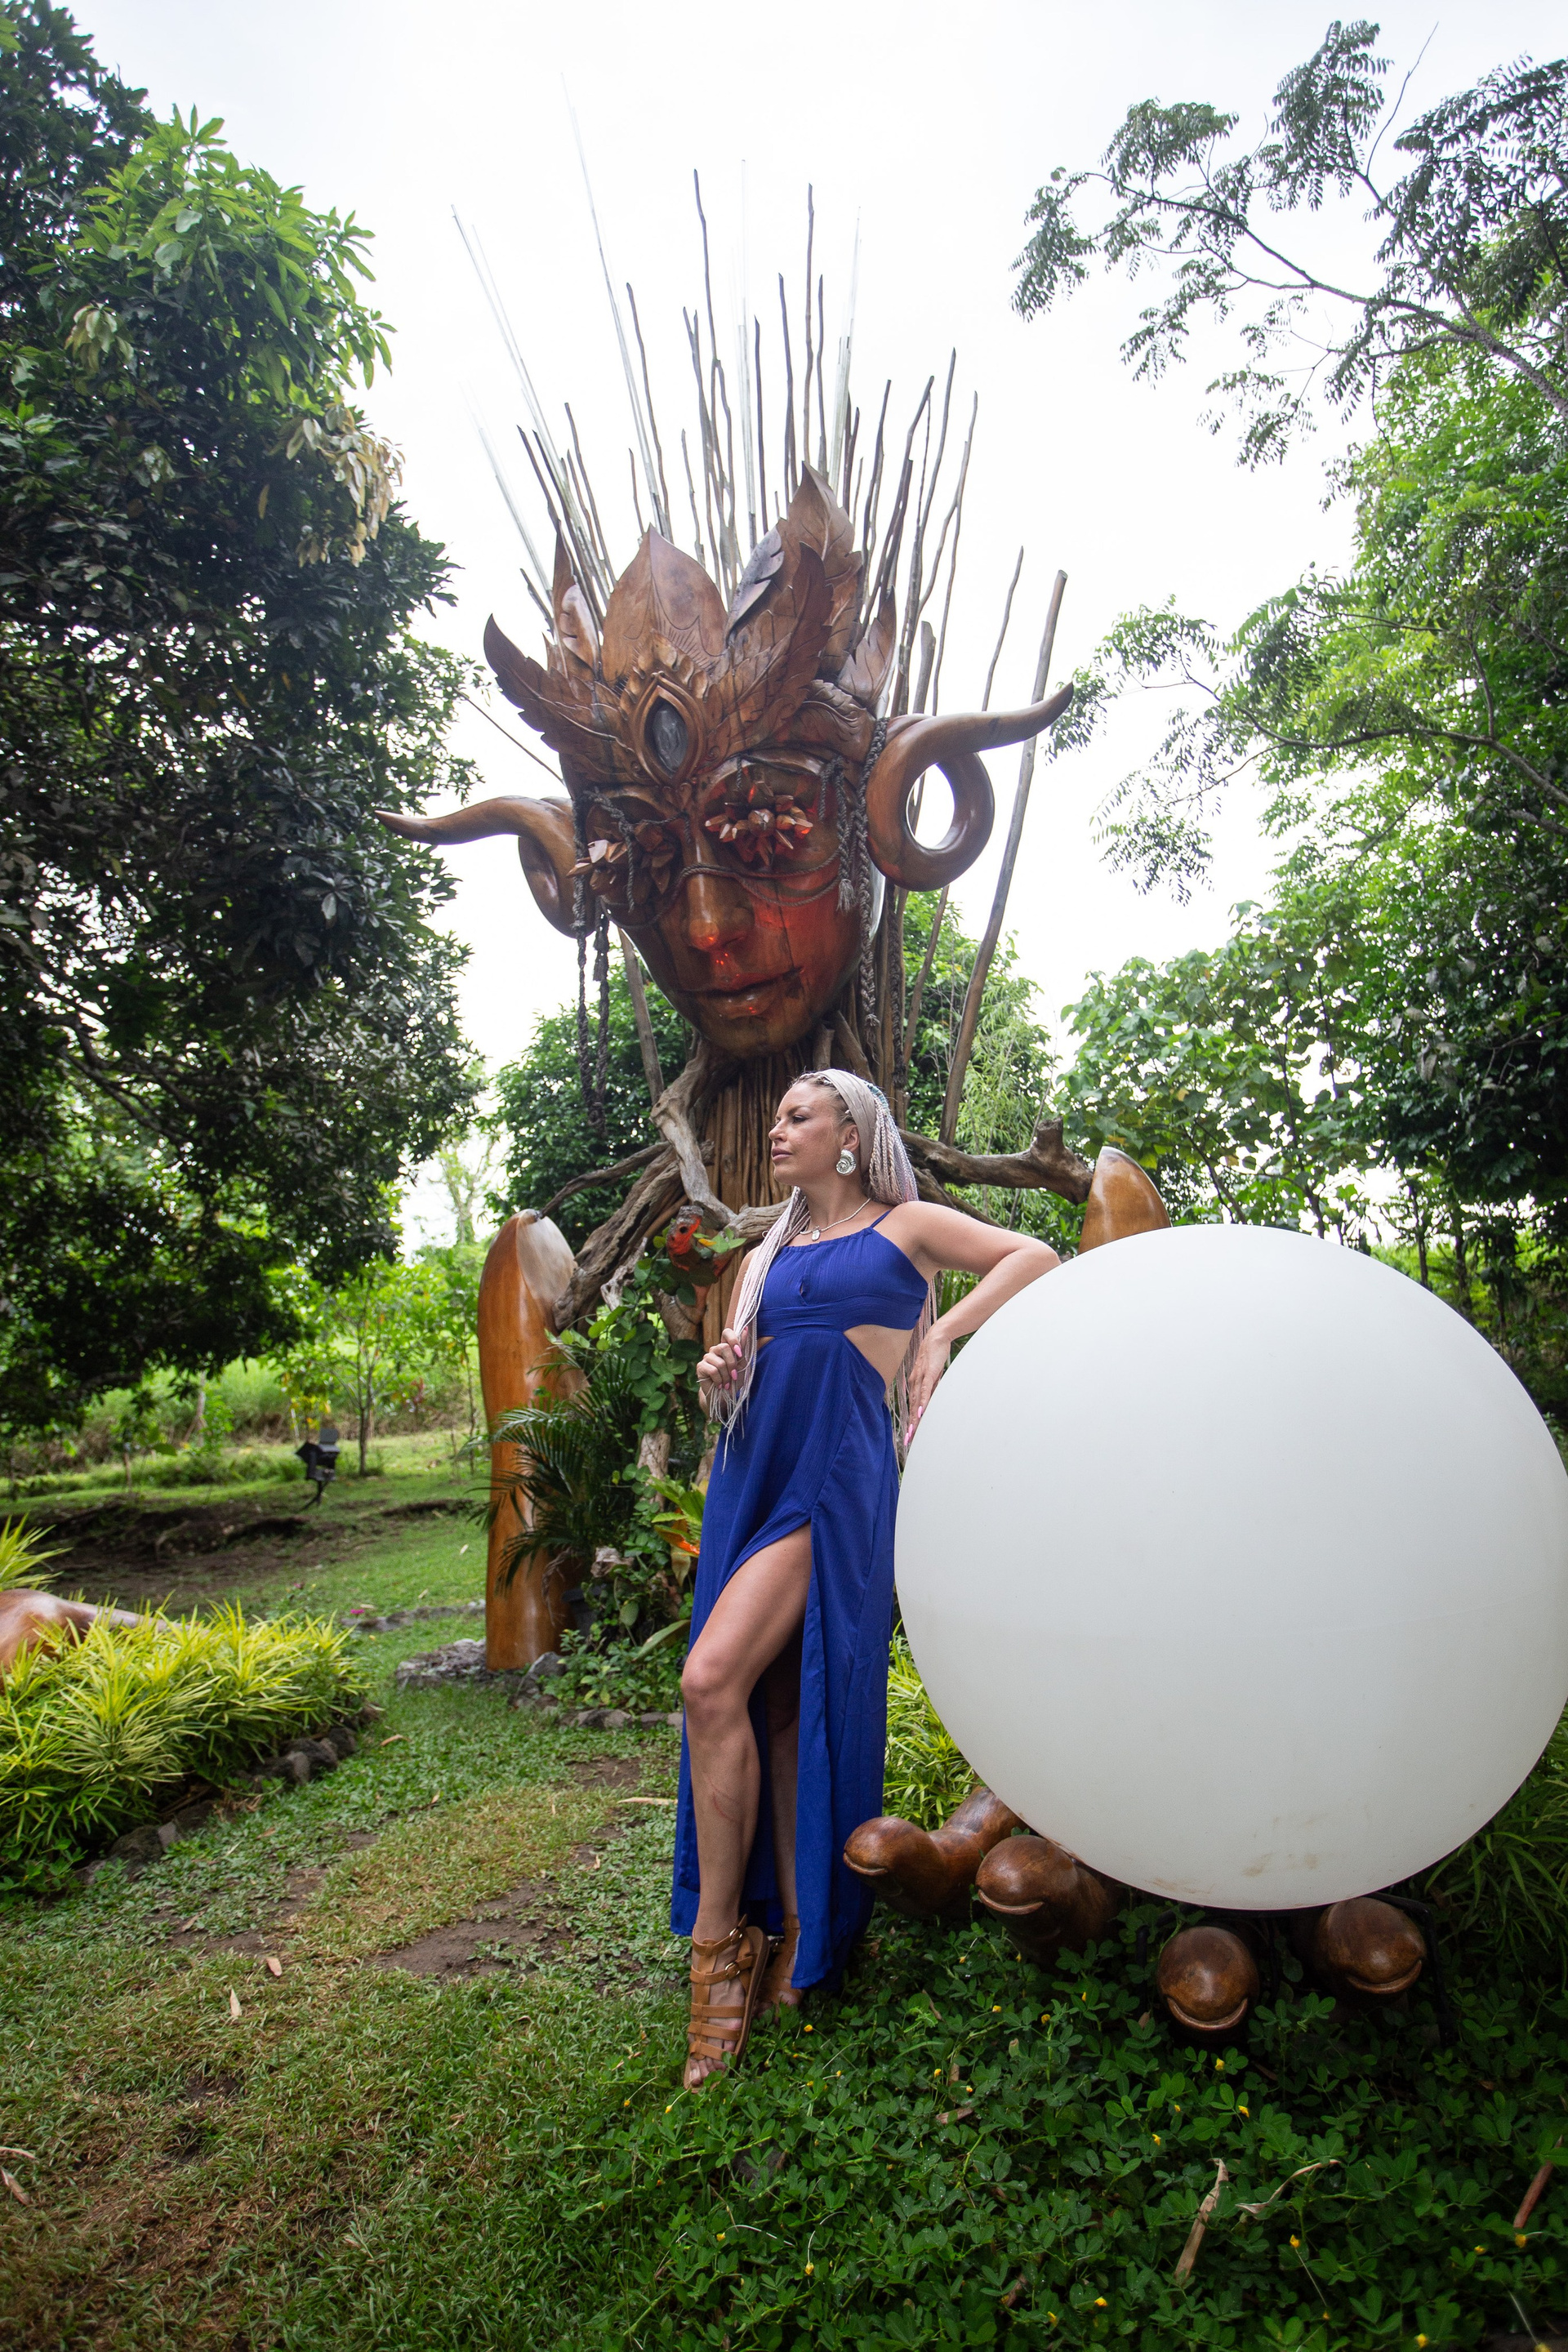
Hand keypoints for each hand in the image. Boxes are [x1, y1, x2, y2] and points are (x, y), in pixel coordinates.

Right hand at [697, 1325, 745, 1409]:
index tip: (740, 1353)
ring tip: (726, 1383)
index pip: (727, 1332)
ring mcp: (706, 1358)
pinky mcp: (700, 1367)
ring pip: (719, 1362)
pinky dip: (719, 1380)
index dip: (733, 1339)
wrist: (725, 1397)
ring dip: (726, 1376)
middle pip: (724, 1347)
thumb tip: (746, 1329)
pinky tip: (719, 1385)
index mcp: (726, 1347)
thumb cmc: (734, 1380)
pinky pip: (713, 1370)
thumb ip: (742, 1349)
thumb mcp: (742, 1365)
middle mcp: (715, 1350)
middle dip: (732, 1364)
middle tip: (733, 1376)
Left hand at [903, 1330, 952, 1445]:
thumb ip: (932, 1386)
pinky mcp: (928, 1373)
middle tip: (908, 1440)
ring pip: (917, 1402)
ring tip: (913, 1432)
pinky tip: (921, 1413)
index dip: (910, 1421)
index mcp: (915, 1383)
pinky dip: (923, 1402)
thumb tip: (932, 1398)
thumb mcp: (933, 1374)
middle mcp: (915, 1382)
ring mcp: (920, 1378)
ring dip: (915, 1418)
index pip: (912, 1406)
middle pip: (912, 1408)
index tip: (909, 1434)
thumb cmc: (934, 1355)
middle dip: (910, 1425)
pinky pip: (925, 1391)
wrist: (936, 1337)